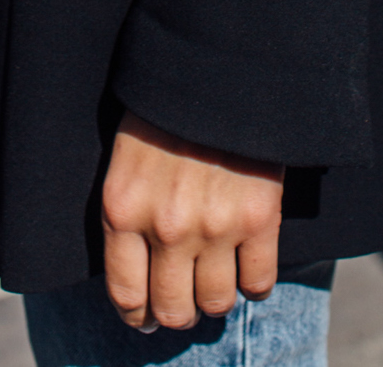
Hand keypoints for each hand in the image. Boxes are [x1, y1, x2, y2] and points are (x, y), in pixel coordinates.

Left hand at [101, 113, 283, 328]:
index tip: (148, 316)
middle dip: (179, 312)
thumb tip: (140, 277)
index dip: (139, 316)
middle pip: (174, 311)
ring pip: (217, 303)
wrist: (217, 66)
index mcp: (123, 209)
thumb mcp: (127, 158)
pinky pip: (259, 284)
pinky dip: (256, 284)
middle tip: (186, 300)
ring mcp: (215, 225)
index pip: (126, 296)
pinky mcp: (260, 218)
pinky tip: (249, 265)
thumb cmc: (164, 108)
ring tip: (217, 275)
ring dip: (217, 296)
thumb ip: (129, 214)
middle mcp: (166, 227)